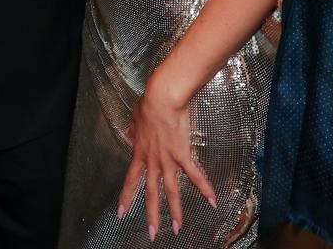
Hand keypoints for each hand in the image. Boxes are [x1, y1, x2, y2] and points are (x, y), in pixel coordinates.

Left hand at [117, 74, 216, 239]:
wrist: (162, 98)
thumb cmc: (149, 103)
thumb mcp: (136, 118)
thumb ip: (134, 130)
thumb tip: (130, 132)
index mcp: (140, 153)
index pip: (131, 180)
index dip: (126, 198)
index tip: (121, 213)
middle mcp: (153, 161)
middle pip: (151, 193)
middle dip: (152, 215)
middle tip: (152, 234)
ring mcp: (168, 160)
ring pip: (171, 190)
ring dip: (175, 211)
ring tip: (178, 228)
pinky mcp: (183, 154)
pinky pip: (195, 174)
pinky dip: (204, 188)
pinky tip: (212, 200)